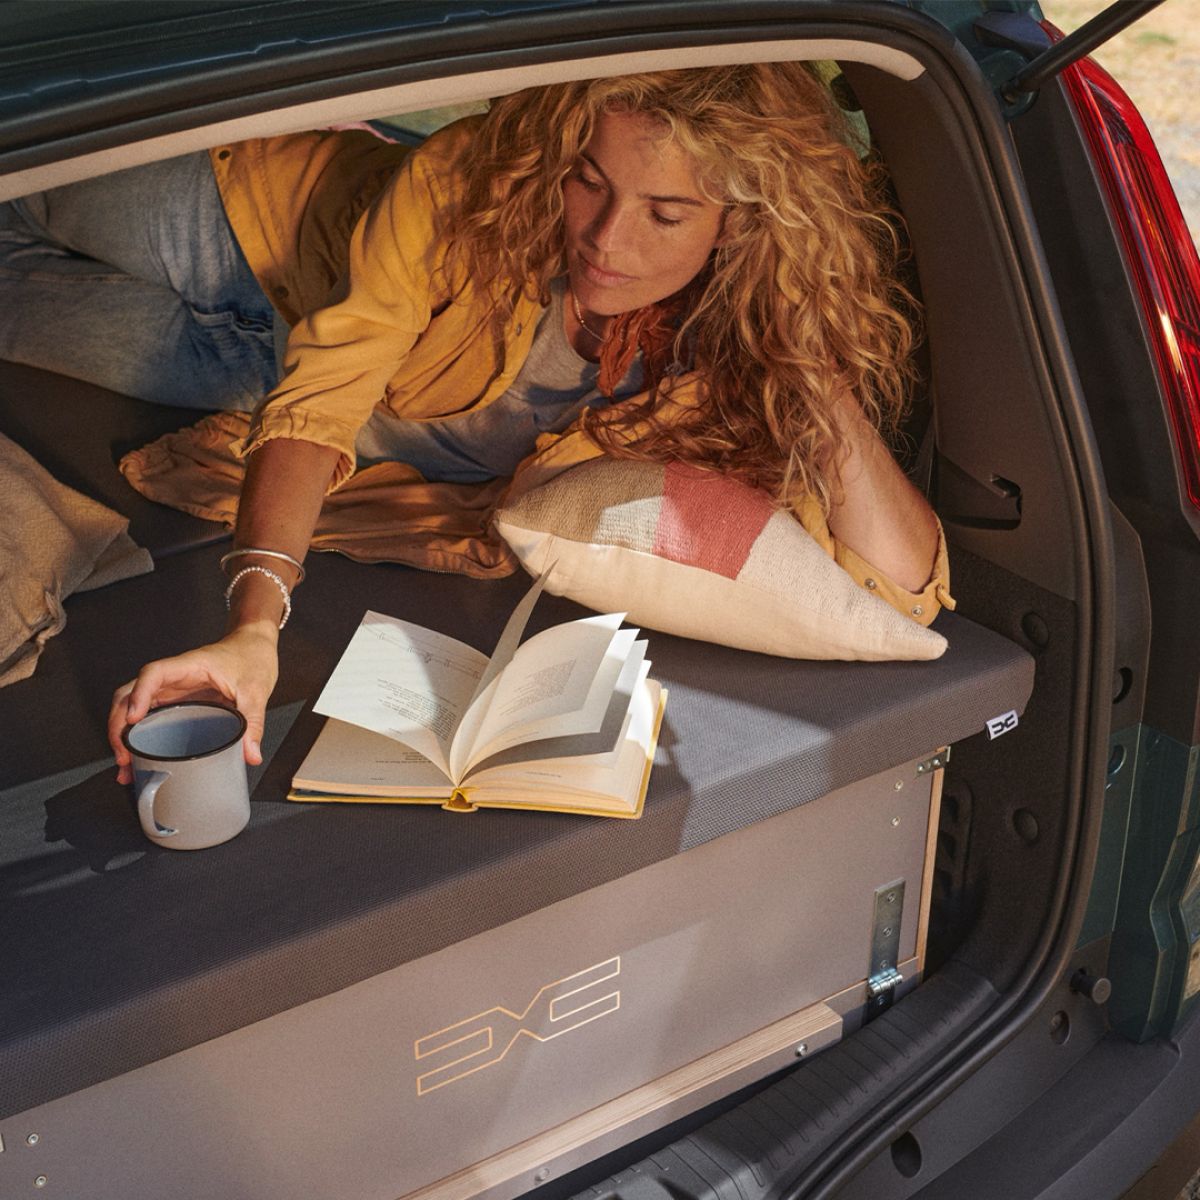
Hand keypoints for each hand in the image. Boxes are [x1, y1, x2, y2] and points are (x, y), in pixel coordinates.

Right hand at [108, 624, 279, 783]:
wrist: (255, 646)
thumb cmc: (251, 656)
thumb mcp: (256, 690)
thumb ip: (253, 722)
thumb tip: (250, 754)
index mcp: (189, 666)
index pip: (153, 674)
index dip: (139, 695)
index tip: (132, 719)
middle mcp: (174, 677)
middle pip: (131, 693)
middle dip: (119, 724)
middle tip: (124, 754)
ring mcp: (172, 689)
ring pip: (134, 706)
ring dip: (123, 733)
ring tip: (127, 764)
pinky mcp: (177, 701)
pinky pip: (150, 716)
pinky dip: (139, 736)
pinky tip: (139, 758)